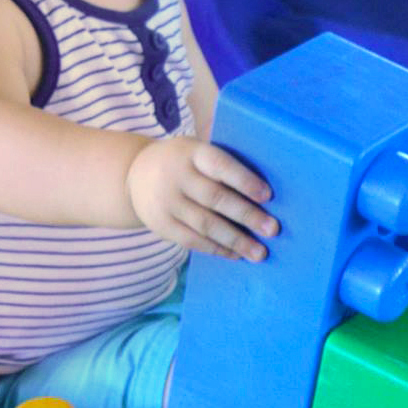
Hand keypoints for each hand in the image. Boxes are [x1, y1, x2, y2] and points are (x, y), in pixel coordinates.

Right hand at [126, 136, 278, 259]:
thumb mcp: (197, 152)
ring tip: (260, 253)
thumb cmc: (185, 163)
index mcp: (192, 153)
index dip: (244, 180)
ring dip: (236, 240)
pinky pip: (192, 240)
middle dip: (247, 215)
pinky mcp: (161, 225)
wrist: (134, 174)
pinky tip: (236, 255)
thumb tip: (267, 196)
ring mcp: (166, 202)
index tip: (268, 196)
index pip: (220, 165)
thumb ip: (223, 167)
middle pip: (215, 198)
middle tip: (273, 229)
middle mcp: (177, 176)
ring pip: (205, 224)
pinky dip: (217, 249)